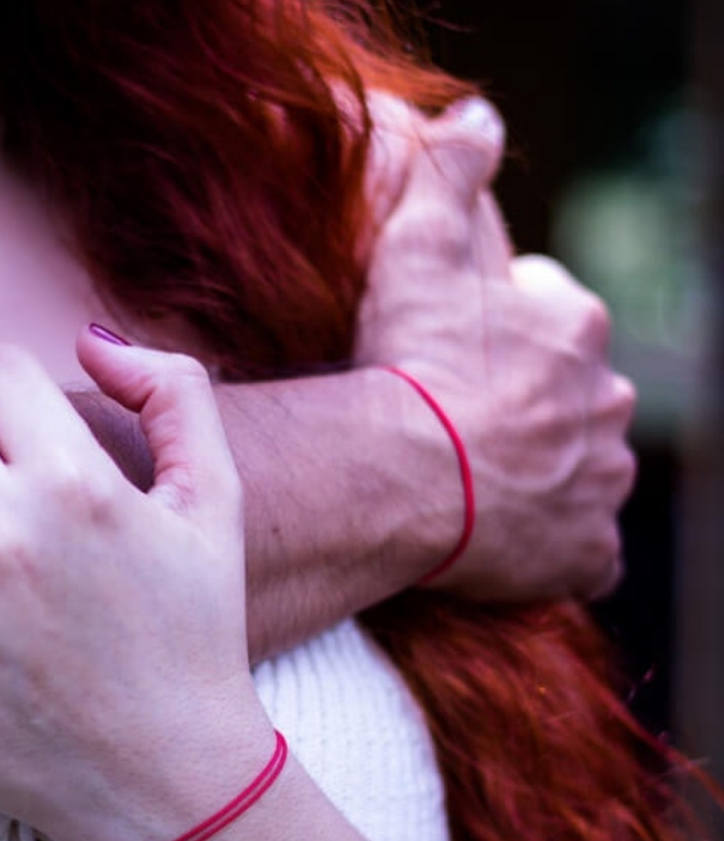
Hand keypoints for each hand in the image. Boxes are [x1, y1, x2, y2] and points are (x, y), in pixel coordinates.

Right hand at [357, 98, 635, 600]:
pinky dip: (561, 548)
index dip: (506, 326)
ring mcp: (600, 481)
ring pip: (587, 468)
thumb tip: (480, 113)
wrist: (408, 471)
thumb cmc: (412, 361)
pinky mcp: (585, 552)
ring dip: (549, 472)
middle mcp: (607, 400)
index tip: (461, 348)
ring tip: (484, 484)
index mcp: (576, 327)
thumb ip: (450, 173)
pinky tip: (518, 545)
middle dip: (533, 401)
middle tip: (465, 420)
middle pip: (575, 392)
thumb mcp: (418, 246)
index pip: (556, 311)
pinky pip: (587, 552)